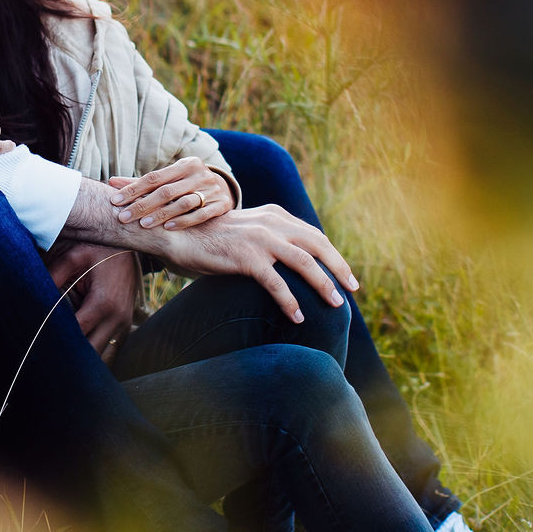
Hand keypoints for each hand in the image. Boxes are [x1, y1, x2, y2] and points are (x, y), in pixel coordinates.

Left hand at [47, 242, 136, 362]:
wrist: (128, 249)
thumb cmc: (98, 250)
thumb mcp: (74, 256)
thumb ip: (54, 275)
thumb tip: (34, 296)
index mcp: (104, 303)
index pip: (77, 333)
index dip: (58, 340)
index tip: (39, 344)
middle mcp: (117, 318)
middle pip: (91, 353)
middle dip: (69, 355)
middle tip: (45, 355)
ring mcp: (124, 325)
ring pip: (103, 357)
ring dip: (83, 358)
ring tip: (60, 356)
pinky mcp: (126, 327)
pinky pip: (110, 351)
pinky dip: (94, 354)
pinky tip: (76, 351)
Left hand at [107, 156, 232, 230]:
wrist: (224, 190)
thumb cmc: (187, 184)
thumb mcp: (169, 179)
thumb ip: (141, 183)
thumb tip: (110, 182)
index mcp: (185, 164)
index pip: (154, 177)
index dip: (133, 189)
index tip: (115, 202)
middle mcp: (199, 174)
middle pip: (167, 191)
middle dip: (143, 205)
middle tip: (124, 217)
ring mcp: (212, 189)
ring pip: (184, 203)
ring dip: (162, 214)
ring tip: (144, 225)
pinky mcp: (221, 204)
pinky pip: (201, 214)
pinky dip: (184, 221)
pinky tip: (168, 228)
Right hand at [144, 204, 355, 323]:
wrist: (180, 236)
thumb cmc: (213, 240)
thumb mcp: (248, 232)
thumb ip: (270, 239)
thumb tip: (294, 262)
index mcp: (275, 215)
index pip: (314, 235)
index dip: (333, 255)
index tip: (346, 275)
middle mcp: (272, 223)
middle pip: (318, 245)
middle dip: (339, 268)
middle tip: (353, 290)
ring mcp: (260, 238)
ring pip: (305, 262)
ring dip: (323, 284)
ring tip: (335, 304)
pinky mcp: (246, 257)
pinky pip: (276, 283)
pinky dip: (290, 301)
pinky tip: (298, 316)